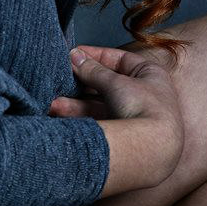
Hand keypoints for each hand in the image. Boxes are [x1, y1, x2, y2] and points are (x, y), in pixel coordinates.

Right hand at [48, 44, 183, 164]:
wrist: (153, 151)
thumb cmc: (143, 108)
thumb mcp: (116, 83)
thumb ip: (93, 70)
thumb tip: (75, 55)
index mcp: (150, 75)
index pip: (119, 59)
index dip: (96, 55)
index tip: (74, 54)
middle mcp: (143, 95)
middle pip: (106, 83)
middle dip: (81, 82)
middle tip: (60, 77)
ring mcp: (133, 116)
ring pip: (98, 105)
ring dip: (75, 103)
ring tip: (53, 103)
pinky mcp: (121, 136)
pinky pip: (98, 121)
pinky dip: (80, 118)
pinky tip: (60, 114)